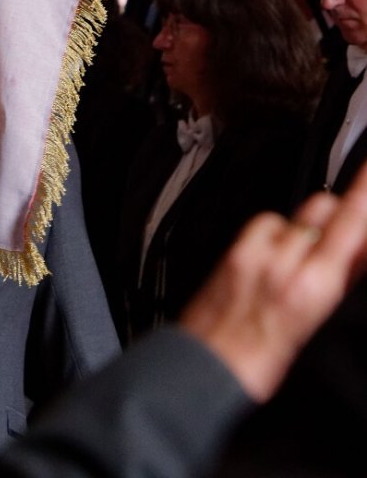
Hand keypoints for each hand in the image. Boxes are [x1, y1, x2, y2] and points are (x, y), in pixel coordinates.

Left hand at [180, 161, 366, 401]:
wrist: (206, 368)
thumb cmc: (263, 361)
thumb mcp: (315, 322)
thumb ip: (340, 279)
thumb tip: (356, 251)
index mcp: (313, 287)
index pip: (351, 224)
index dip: (363, 189)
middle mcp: (284, 262)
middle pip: (324, 208)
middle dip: (339, 215)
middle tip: (341, 239)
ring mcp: (255, 251)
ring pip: (294, 215)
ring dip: (305, 227)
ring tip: (299, 259)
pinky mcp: (233, 249)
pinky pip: (264, 224)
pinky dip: (274, 232)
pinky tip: (272, 256)